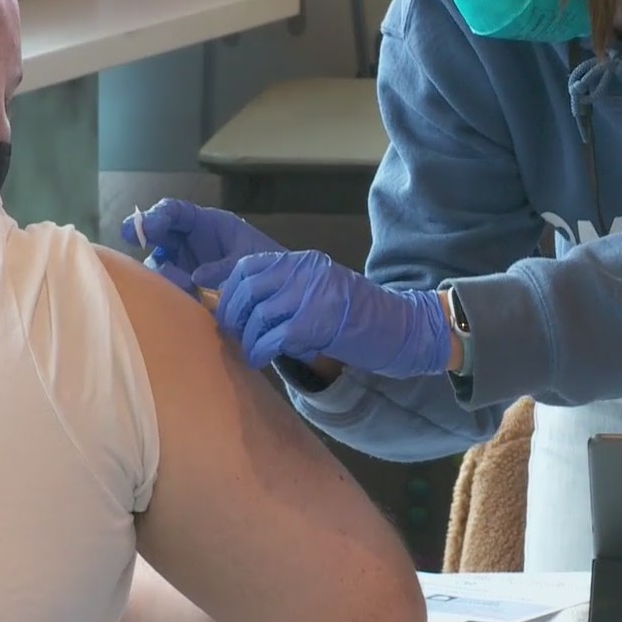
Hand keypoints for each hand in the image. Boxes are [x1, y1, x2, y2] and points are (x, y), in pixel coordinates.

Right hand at [120, 199, 284, 295]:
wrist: (277, 291)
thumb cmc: (266, 264)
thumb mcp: (250, 259)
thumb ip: (224, 264)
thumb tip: (196, 277)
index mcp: (205, 224)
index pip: (174, 212)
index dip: (158, 215)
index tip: (148, 224)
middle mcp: (188, 242)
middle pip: (157, 234)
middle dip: (143, 233)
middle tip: (135, 238)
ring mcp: (183, 265)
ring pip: (158, 264)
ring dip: (163, 273)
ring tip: (184, 285)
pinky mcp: (185, 288)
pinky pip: (167, 288)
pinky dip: (170, 294)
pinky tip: (184, 298)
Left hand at [194, 250, 451, 378]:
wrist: (402, 328)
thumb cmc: (357, 318)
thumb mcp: (317, 294)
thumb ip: (282, 293)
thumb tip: (235, 308)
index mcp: (301, 262)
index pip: (246, 267)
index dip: (225, 290)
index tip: (219, 310)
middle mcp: (304, 271)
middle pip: (246, 288)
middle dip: (231, 314)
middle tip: (234, 333)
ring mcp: (311, 294)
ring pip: (256, 314)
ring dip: (247, 338)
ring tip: (252, 351)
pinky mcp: (317, 322)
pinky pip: (273, 337)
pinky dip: (261, 351)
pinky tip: (261, 359)